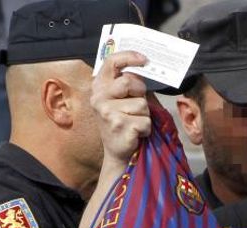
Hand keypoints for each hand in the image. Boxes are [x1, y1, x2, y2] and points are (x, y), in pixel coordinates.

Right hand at [90, 51, 150, 166]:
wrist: (117, 151)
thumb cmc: (124, 122)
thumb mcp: (122, 99)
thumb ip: (129, 84)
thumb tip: (145, 66)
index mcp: (100, 86)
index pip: (111, 62)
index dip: (129, 57)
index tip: (144, 59)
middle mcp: (99, 97)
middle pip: (130, 81)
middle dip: (141, 93)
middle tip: (137, 106)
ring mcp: (107, 112)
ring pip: (142, 104)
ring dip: (145, 115)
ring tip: (134, 122)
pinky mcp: (119, 125)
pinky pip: (145, 121)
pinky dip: (146, 128)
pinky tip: (136, 133)